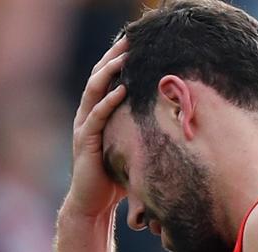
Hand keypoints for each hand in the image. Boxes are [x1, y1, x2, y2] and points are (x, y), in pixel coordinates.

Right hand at [67, 36, 128, 217]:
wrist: (92, 205)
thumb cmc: (113, 181)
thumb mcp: (129, 151)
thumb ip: (140, 135)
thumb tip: (173, 129)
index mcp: (97, 115)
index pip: (106, 80)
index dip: (118, 61)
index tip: (135, 44)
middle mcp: (88, 116)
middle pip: (98, 77)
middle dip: (113, 57)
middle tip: (129, 40)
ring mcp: (84, 127)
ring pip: (94, 91)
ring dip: (108, 72)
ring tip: (123, 57)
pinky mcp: (85, 142)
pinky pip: (96, 117)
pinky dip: (107, 102)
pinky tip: (121, 90)